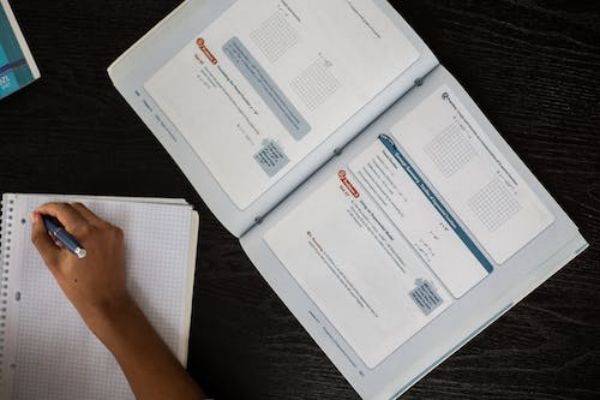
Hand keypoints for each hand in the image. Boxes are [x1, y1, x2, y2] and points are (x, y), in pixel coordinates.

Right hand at [31, 202, 132, 331]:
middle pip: (76, 208)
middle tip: (49, 227)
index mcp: (86, 233)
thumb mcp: (53, 261)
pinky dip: (86, 227)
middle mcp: (102, 228)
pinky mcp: (117, 237)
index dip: (47, 209)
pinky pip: (98, 223)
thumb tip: (37, 220)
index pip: (63, 209)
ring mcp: (112, 232)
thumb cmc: (81, 286)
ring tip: (64, 239)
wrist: (106, 300)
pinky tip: (78, 243)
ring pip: (88, 214)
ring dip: (73, 220)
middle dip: (60, 213)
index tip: (40, 214)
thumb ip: (41, 236)